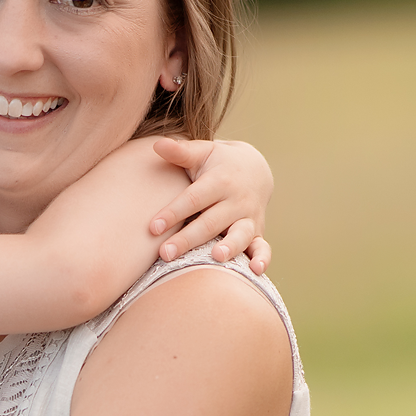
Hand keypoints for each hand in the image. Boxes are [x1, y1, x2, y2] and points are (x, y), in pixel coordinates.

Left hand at [148, 137, 272, 272]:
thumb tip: (157, 143)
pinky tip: (255, 271)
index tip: (152, 228)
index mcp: (220, 181)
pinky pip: (263, 247)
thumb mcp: (202, 152)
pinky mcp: (258, 232)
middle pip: (211, 222)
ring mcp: (249, 217)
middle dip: (189, 239)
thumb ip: (180, 151)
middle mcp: (236, 200)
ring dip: (230, 247)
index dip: (173, 213)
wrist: (255, 169)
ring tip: (215, 258)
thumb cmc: (218, 163)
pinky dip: (262, 259)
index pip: (193, 198)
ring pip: (239, 235)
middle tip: (165, 254)